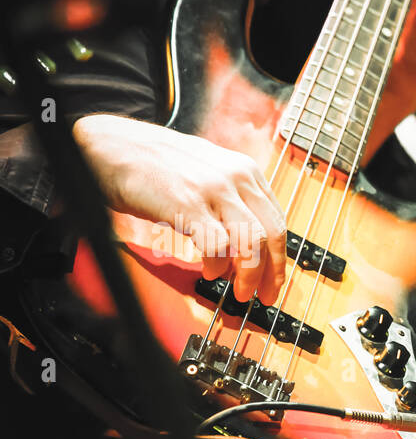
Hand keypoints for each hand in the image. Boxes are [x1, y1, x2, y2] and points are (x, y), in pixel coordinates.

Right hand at [73, 114, 285, 302]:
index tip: (275, 278)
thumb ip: (233, 201)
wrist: (112, 145)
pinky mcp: (188, 204)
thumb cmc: (155, 163)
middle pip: (272, 234)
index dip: (280, 257)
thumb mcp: (208, 174)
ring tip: (239, 290)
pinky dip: (217, 265)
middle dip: (272, 272)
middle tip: (265, 294)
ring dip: (249, 274)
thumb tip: (248, 243)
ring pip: (251, 243)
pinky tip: (209, 272)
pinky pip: (217, 245)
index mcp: (245, 172)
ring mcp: (213, 190)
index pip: (277, 221)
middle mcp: (235, 178)